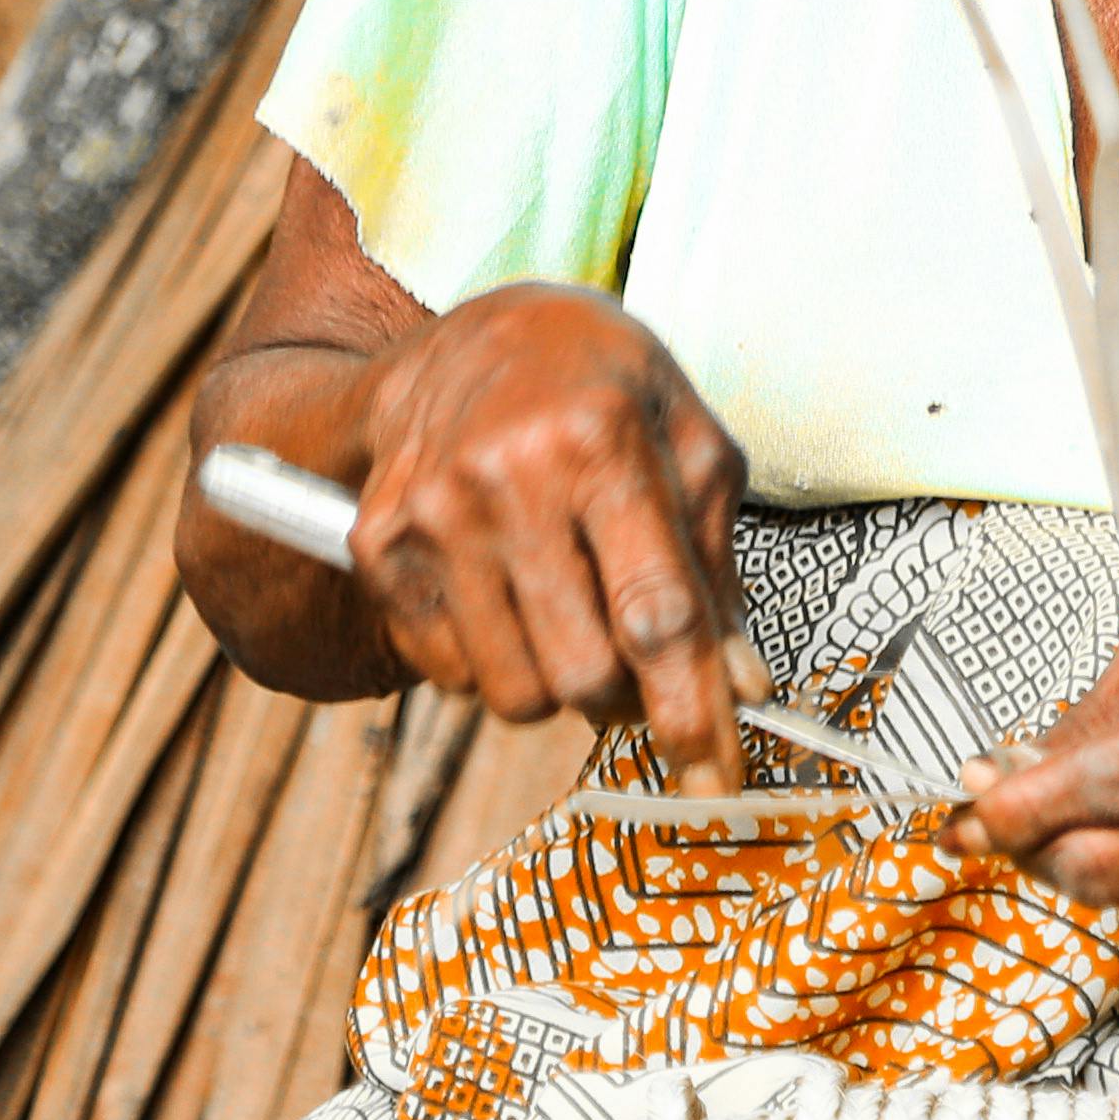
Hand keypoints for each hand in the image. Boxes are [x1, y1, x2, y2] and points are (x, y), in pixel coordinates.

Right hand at [348, 285, 757, 788]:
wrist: (473, 337)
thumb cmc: (605, 389)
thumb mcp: (690, 440)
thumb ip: (719, 564)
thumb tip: (741, 685)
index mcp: (601, 439)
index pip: (656, 612)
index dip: (693, 710)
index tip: (719, 782)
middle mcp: (506, 477)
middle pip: (582, 673)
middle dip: (630, 699)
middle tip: (646, 671)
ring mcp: (431, 515)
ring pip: (513, 693)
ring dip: (559, 684)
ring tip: (575, 616)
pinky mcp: (377, 547)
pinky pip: (450, 676)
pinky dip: (495, 663)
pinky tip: (512, 595)